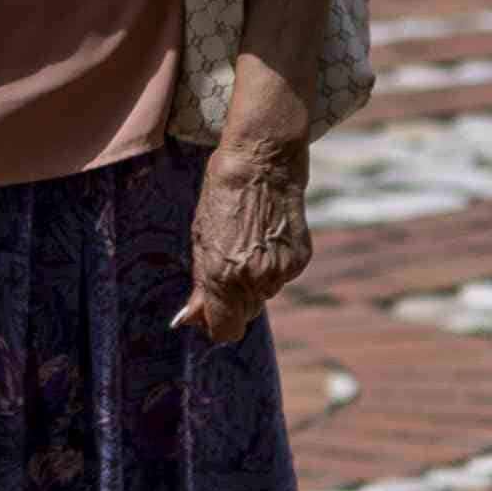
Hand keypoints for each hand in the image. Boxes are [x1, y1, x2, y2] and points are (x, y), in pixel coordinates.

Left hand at [178, 129, 312, 340]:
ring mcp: (281, 270)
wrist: (262, 160)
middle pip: (245, 314)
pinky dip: (275, 263)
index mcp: (222, 276)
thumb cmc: (222, 195)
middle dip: (234, 298)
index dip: (216, 323)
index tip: (211, 309)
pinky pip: (283, 276)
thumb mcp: (201, 239)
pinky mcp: (300, 258)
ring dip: (255, 279)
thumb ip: (201, 284)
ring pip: (264, 294)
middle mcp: (254, 279)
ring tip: (249, 240)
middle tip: (229, 260)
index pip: (225, 330)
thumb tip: (191, 318)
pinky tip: (268, 235)